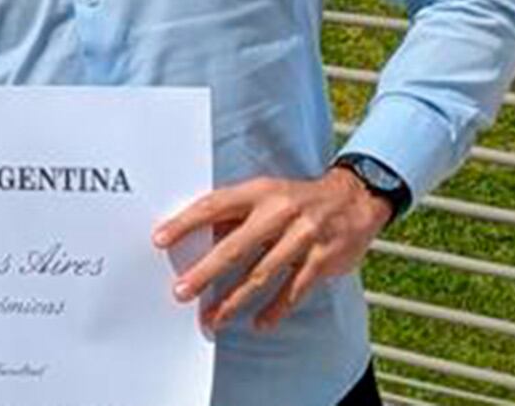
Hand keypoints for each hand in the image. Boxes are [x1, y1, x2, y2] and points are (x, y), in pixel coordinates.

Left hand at [152, 170, 389, 332]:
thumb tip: (197, 240)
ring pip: (262, 273)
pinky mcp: (322, 259)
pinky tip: (259, 324)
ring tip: (212, 319)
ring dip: (234, 300)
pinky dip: (276, 309)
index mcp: (259, 192)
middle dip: (205, 272)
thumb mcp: (266, 194)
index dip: (186, 223)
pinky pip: (294, 289)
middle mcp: (279, 212)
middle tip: (181, 291)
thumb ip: (235, 215)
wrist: (354, 197)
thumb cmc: (297, 199)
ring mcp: (303, 236)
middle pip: (235, 246)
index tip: (160, 239)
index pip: (214, 206)